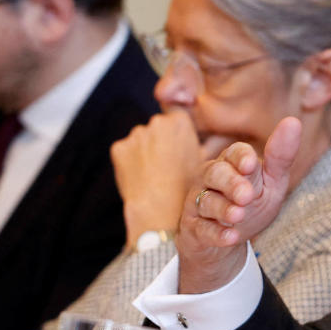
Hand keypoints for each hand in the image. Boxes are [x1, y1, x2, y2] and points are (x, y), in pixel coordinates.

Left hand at [111, 111, 228, 247]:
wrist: (158, 210)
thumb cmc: (186, 188)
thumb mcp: (206, 163)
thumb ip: (206, 143)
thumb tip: (211, 137)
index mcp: (180, 122)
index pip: (179, 119)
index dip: (180, 135)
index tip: (181, 150)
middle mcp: (157, 122)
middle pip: (159, 127)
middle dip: (162, 141)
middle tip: (169, 164)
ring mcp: (135, 135)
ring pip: (142, 139)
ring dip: (146, 151)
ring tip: (155, 173)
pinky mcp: (119, 148)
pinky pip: (127, 151)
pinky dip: (131, 161)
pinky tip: (141, 175)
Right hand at [176, 117, 300, 292]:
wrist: (228, 239)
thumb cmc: (251, 204)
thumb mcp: (271, 182)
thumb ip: (280, 157)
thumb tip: (293, 121)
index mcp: (232, 163)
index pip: (234, 152)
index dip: (241, 157)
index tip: (251, 165)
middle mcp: (211, 179)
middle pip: (216, 173)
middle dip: (231, 183)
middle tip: (247, 195)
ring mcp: (199, 203)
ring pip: (206, 201)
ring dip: (223, 209)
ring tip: (238, 216)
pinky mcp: (194, 229)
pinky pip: (201, 230)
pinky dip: (215, 234)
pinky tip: (230, 238)